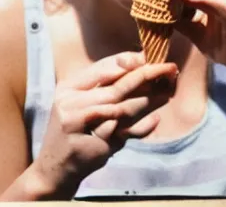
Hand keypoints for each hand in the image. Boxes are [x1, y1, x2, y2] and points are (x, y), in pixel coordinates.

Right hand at [31, 52, 176, 197]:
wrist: (55, 167)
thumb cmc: (75, 126)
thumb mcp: (81, 99)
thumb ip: (104, 82)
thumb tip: (138, 61)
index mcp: (70, 86)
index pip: (104, 67)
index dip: (130, 61)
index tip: (151, 57)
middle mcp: (73, 103)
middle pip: (118, 86)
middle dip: (148, 75)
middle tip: (170, 69)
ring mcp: (84, 126)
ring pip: (125, 108)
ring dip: (150, 100)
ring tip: (168, 93)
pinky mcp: (95, 145)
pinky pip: (125, 132)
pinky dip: (142, 126)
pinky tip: (155, 119)